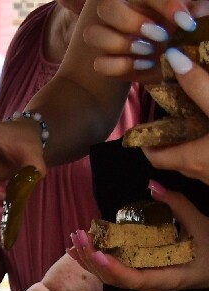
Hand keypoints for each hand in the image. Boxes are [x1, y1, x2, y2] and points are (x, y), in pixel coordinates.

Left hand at [69, 181, 208, 290]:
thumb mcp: (201, 226)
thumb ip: (178, 206)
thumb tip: (153, 185)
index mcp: (167, 277)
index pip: (133, 279)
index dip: (113, 268)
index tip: (98, 252)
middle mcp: (150, 284)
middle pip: (114, 279)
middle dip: (92, 259)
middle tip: (79, 236)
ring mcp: (143, 281)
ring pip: (110, 277)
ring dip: (90, 259)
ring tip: (75, 240)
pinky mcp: (140, 273)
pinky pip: (114, 270)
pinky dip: (97, 259)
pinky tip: (83, 248)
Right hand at [84, 0, 208, 79]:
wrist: (171, 61)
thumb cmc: (180, 33)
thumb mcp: (188, 19)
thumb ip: (194, 9)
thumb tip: (198, 10)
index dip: (164, 4)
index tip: (186, 21)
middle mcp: (119, 14)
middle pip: (105, 7)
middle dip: (131, 22)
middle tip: (159, 35)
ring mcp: (107, 38)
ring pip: (92, 34)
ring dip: (122, 44)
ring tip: (148, 51)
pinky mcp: (104, 62)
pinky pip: (99, 63)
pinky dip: (120, 66)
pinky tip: (142, 64)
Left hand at [137, 52, 208, 182]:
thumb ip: (200, 88)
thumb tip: (174, 58)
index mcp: (193, 160)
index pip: (155, 157)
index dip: (147, 143)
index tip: (144, 127)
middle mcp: (204, 175)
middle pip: (177, 158)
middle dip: (174, 140)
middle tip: (176, 115)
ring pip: (200, 162)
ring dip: (196, 144)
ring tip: (198, 119)